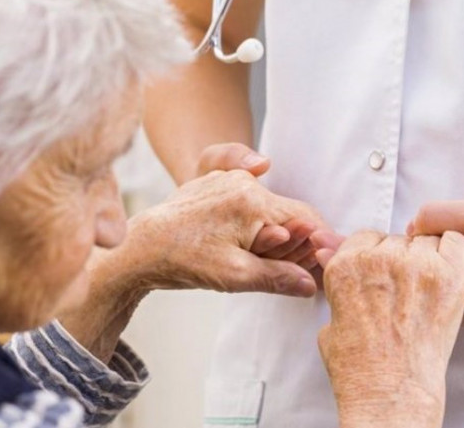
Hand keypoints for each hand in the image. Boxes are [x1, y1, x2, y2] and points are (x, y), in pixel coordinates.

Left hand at [132, 169, 321, 294]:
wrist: (140, 247)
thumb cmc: (183, 260)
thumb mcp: (235, 276)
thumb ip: (278, 277)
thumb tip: (310, 283)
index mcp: (252, 201)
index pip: (306, 218)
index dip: (319, 244)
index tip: (323, 266)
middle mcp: (243, 182)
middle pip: (289, 214)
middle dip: (294, 244)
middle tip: (286, 272)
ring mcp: (228, 180)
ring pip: (269, 209)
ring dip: (273, 236)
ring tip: (254, 262)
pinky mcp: (217, 185)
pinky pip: (250, 203)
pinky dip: (256, 226)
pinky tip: (242, 247)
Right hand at [318, 231, 463, 427]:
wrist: (391, 391)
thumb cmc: (359, 366)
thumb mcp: (331, 322)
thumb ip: (339, 291)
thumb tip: (341, 273)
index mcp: (346, 265)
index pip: (365, 237)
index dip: (374, 255)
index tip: (382, 271)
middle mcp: (378, 259)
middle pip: (394, 239)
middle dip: (399, 259)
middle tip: (404, 289)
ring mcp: (415, 264)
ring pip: (424, 241)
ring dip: (426, 258)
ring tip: (426, 288)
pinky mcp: (448, 275)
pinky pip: (454, 241)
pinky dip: (453, 252)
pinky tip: (447, 275)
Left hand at [407, 199, 463, 324]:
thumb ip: (433, 215)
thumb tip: (408, 228)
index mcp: (447, 285)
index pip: (405, 259)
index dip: (420, 236)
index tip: (445, 232)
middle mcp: (451, 307)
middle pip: (413, 275)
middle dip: (424, 254)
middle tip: (460, 242)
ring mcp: (461, 314)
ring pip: (427, 285)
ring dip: (437, 266)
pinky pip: (443, 294)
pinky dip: (448, 277)